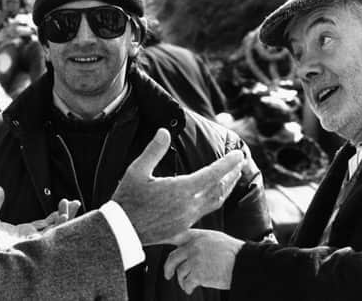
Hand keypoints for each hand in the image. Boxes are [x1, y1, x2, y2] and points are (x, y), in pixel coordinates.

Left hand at [0, 187, 80, 247]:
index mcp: (24, 234)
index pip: (46, 224)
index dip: (57, 213)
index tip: (65, 201)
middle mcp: (32, 241)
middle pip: (55, 228)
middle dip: (67, 214)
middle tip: (75, 202)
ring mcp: (35, 245)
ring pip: (56, 232)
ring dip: (66, 218)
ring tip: (72, 203)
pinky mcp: (36, 248)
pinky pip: (52, 238)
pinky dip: (61, 227)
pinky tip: (64, 216)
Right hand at [112, 128, 243, 244]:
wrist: (121, 230)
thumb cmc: (127, 199)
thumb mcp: (137, 170)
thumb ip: (154, 150)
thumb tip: (164, 131)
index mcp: (181, 189)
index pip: (213, 174)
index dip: (228, 163)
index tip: (238, 154)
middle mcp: (189, 206)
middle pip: (219, 188)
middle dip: (232, 174)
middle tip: (240, 162)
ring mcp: (187, 219)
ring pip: (215, 202)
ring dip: (226, 188)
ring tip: (233, 178)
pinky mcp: (183, 228)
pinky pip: (205, 212)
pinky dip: (215, 200)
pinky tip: (213, 197)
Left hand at [164, 230, 243, 292]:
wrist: (244, 262)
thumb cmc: (233, 252)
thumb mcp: (215, 238)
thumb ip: (200, 240)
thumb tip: (188, 246)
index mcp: (197, 235)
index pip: (174, 235)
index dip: (162, 239)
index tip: (153, 243)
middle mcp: (193, 246)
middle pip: (172, 258)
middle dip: (168, 268)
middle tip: (168, 274)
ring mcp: (195, 260)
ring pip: (179, 272)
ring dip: (182, 280)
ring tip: (188, 283)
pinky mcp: (198, 274)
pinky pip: (187, 283)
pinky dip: (187, 288)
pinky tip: (190, 289)